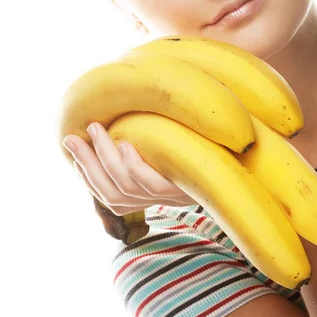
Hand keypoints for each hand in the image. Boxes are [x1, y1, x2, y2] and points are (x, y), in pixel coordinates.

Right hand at [63, 121, 198, 215]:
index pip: (107, 194)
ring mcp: (170, 197)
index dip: (87, 172)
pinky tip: (127, 144)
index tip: (71, 142)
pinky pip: (152, 184)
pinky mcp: (185, 189)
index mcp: (150, 196)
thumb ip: (146, 137)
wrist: (244, 164)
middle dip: (87, 164)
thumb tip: (120, 115)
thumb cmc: (203, 149)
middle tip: (73, 136)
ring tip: (98, 130)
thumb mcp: (169, 144)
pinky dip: (135, 166)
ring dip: (105, 158)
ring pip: (124, 188)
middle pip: (110, 194)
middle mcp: (157, 201)